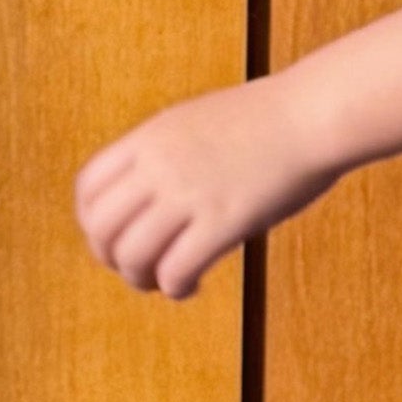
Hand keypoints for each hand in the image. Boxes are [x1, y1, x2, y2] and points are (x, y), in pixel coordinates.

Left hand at [76, 76, 336, 299]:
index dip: (92, 222)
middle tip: (135, 269)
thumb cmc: (269, 119)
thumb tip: (153, 195)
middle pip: (102, 227)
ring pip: (132, 254)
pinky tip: (191, 286)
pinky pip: (176, 269)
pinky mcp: (223, 221)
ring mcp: (189, 193)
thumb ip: (167, 154)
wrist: (313, 114)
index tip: (113, 237)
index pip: (88, 188)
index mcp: (150, 137)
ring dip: (140, 278)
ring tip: (161, 282)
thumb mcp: (197, 122)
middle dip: (110, 257)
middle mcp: (159, 165)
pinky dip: (175, 287)